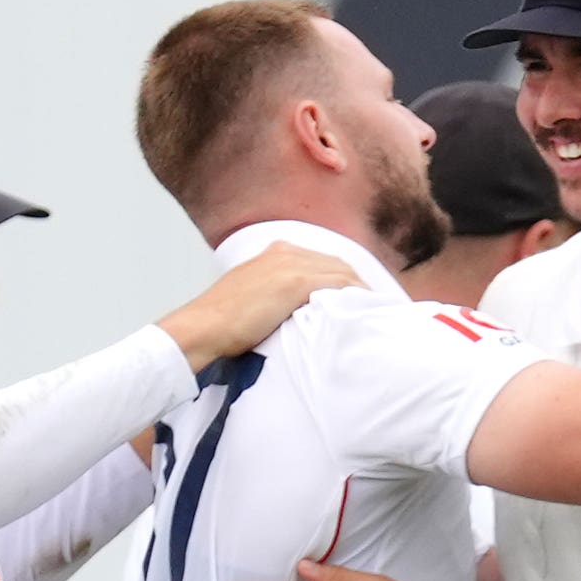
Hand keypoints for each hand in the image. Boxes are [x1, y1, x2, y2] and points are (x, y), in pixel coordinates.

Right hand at [160, 244, 356, 370]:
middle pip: (336, 264)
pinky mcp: (297, 282)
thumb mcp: (246, 301)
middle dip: (357, 283)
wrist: (202, 328)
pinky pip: (340, 284)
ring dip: (362, 291)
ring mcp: (292, 265)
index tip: (354, 297)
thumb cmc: (218, 325)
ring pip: (342, 273)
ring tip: (378, 312)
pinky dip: (358, 296)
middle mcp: (285, 253)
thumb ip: (269, 300)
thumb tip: (285, 317)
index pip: (320, 261)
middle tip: (375, 306)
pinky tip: (370, 310)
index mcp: (273, 253)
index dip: (340, 278)